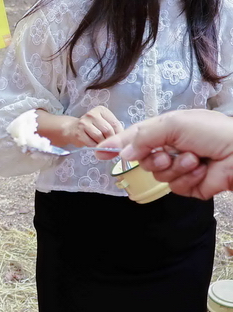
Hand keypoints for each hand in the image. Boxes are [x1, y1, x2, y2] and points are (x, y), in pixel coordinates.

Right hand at [60, 105, 122, 146]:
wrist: (72, 129)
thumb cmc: (92, 127)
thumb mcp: (103, 123)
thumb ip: (113, 128)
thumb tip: (123, 139)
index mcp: (101, 110)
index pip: (115, 123)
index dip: (119, 134)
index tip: (118, 140)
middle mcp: (92, 114)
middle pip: (108, 130)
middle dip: (110, 140)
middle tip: (110, 144)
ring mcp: (84, 123)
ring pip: (100, 137)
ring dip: (102, 144)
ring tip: (101, 144)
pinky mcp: (78, 133)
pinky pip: (91, 143)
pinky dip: (95, 147)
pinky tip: (94, 145)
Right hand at [99, 109, 232, 199]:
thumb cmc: (212, 132)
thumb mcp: (173, 124)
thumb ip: (142, 137)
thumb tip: (122, 153)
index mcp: (166, 130)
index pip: (135, 138)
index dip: (117, 145)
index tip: (100, 152)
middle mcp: (171, 149)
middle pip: (143, 160)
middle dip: (154, 158)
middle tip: (167, 153)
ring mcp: (180, 168)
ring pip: (158, 175)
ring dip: (176, 167)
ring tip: (194, 159)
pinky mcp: (190, 186)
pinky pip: (176, 187)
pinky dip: (188, 178)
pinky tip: (201, 170)